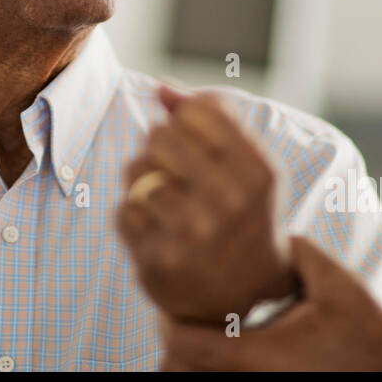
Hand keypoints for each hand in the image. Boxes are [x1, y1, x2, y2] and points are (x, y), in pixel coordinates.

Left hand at [116, 85, 293, 322]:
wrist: (244, 295)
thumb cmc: (244, 214)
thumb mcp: (248, 165)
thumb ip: (212, 118)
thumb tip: (161, 86)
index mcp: (258, 172)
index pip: (198, 109)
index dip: (187, 119)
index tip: (196, 142)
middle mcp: (229, 202)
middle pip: (160, 134)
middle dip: (160, 147)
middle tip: (174, 170)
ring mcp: (192, 234)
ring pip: (134, 170)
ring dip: (141, 180)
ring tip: (163, 198)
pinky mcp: (158, 261)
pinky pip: (122, 209)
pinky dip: (133, 214)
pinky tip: (156, 229)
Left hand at [158, 234, 381, 370]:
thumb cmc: (371, 339)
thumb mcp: (339, 285)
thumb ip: (299, 254)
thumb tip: (273, 235)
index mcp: (259, 353)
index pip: (184, 341)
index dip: (169, 317)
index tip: (173, 297)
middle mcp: (252, 379)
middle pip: (179, 370)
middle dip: (175, 341)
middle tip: (180, 311)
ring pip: (198, 379)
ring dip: (191, 358)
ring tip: (202, 329)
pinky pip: (224, 381)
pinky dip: (213, 368)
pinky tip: (228, 343)